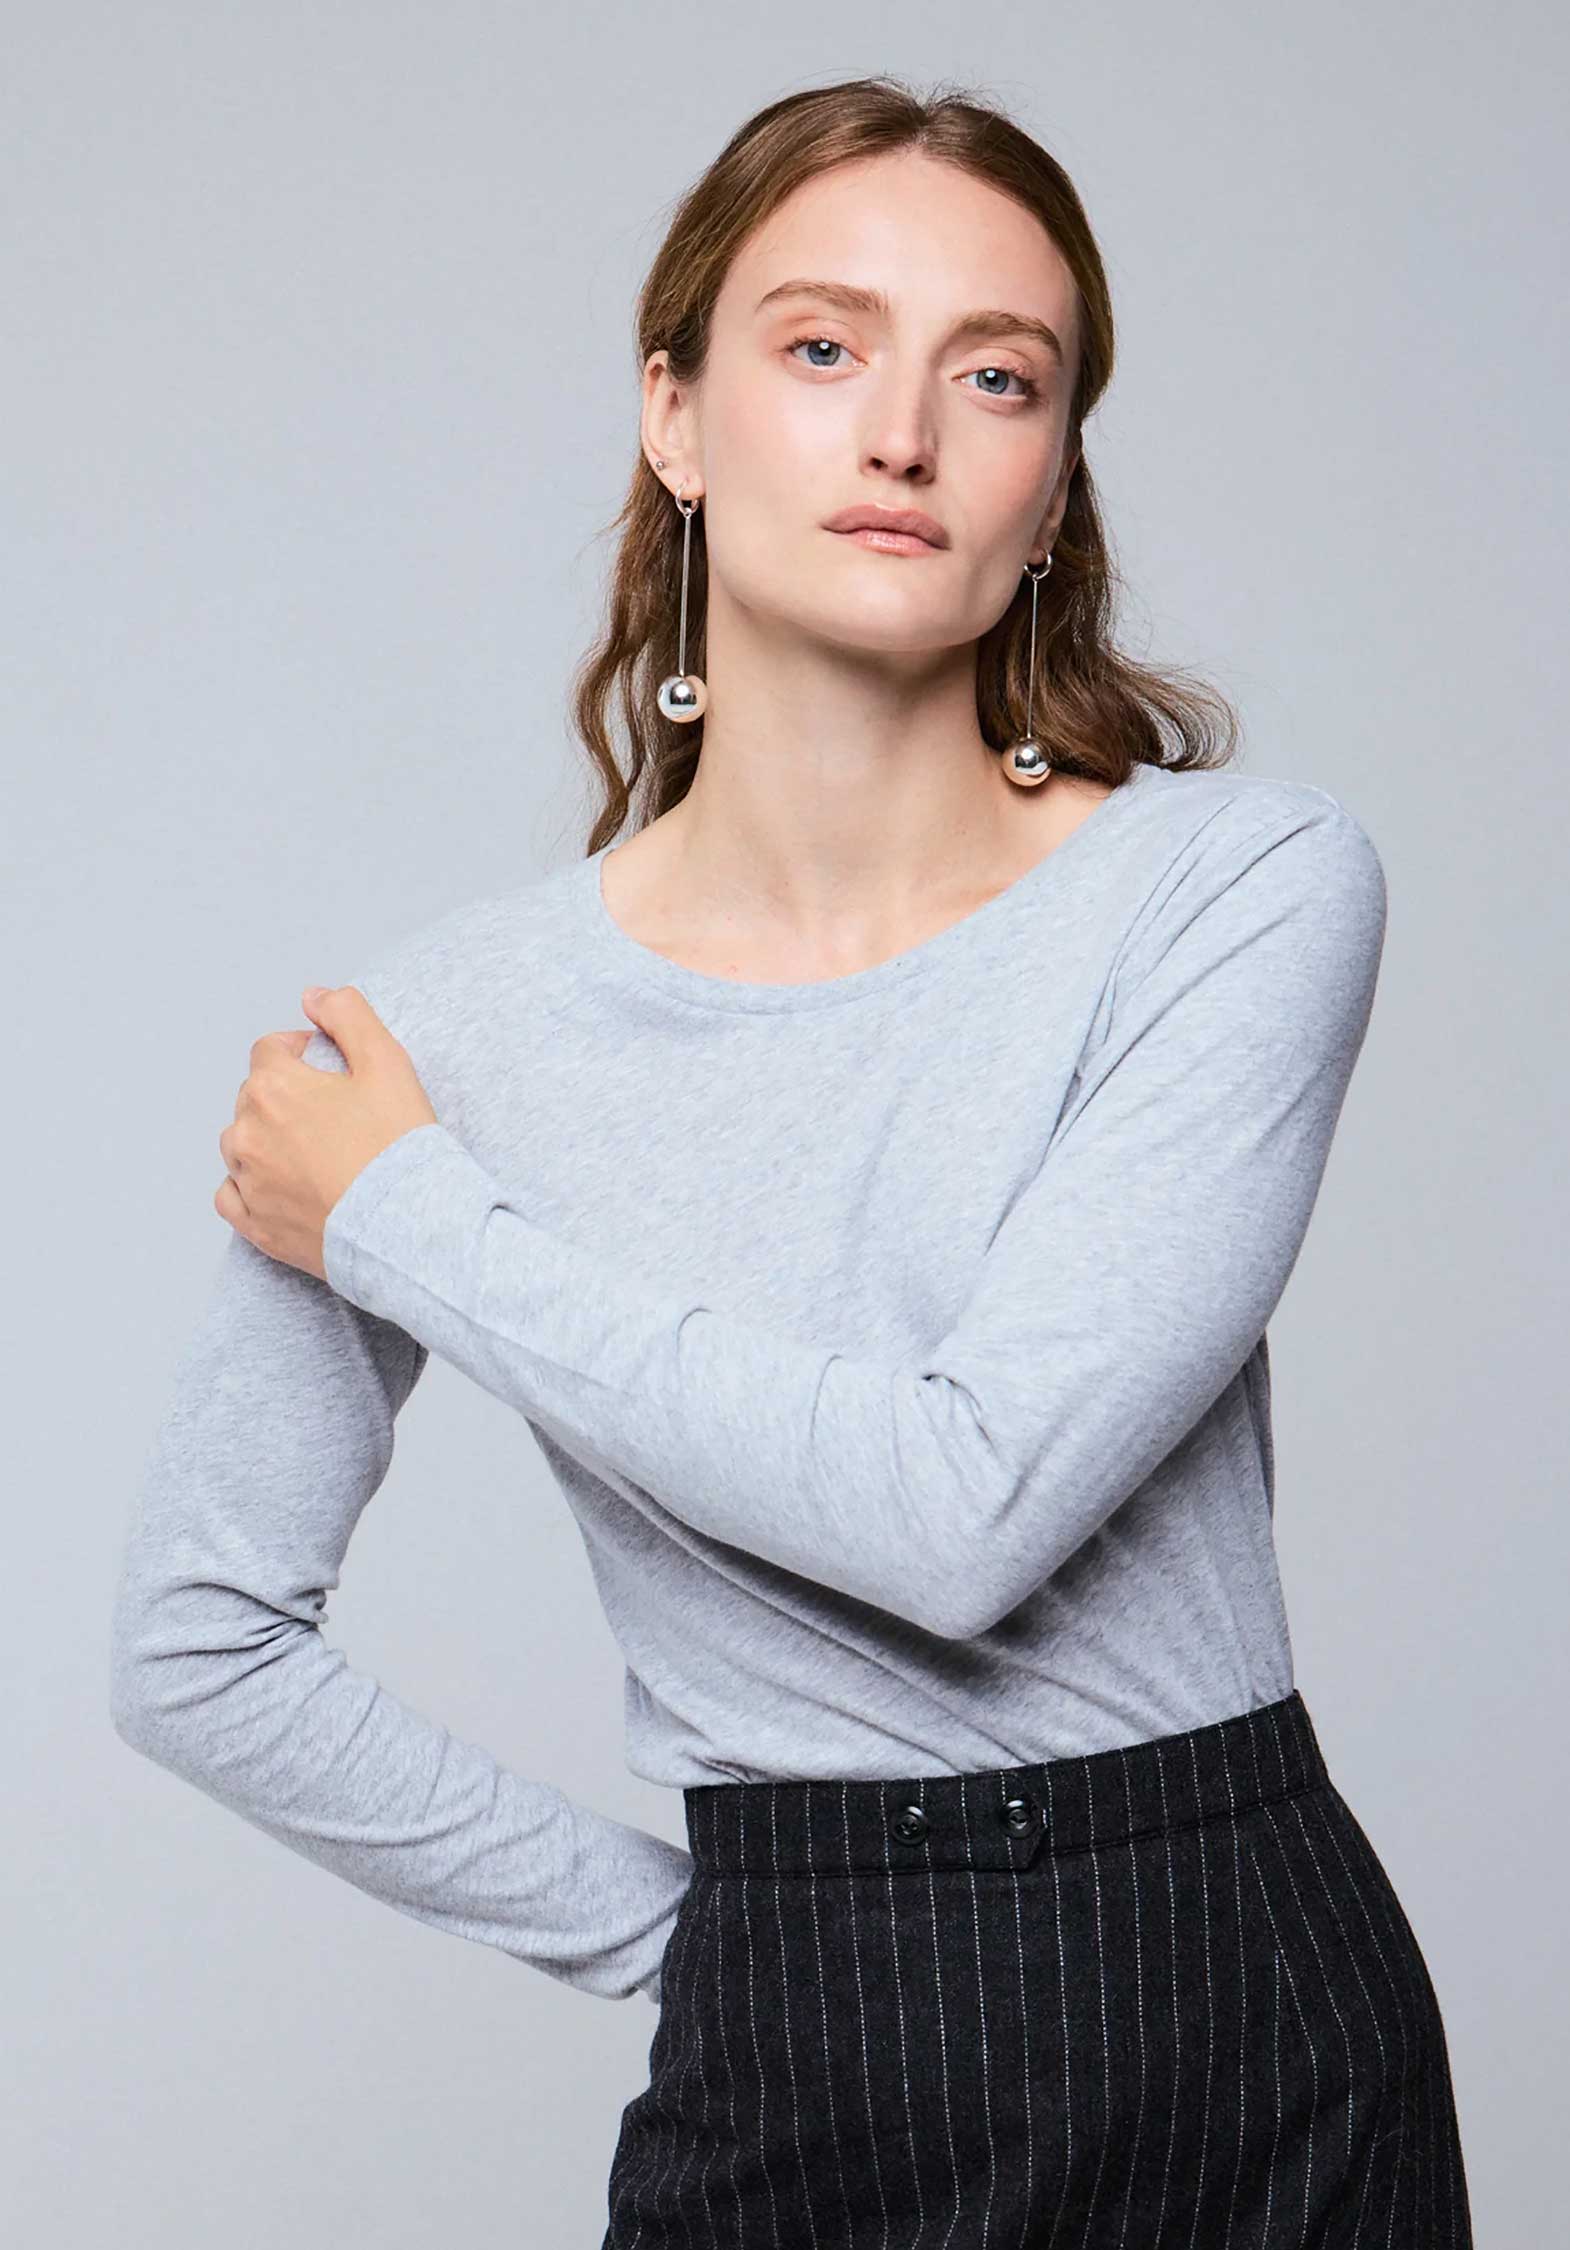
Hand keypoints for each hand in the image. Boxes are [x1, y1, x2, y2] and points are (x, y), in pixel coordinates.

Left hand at [215, 985, 437, 1280]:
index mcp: (273, 1087)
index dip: (302, 1052)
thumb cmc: (399, 1147)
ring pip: (239, 1145)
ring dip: (265, 1139)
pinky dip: (249, 1187)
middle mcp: (247, 1133)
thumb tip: (313, 996)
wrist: (408, 1227)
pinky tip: (282, 1186)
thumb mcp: (388, 1063)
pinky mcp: (255, 1226)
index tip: (331, 1070)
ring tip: (312, 1152)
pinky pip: (231, 1196)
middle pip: (253, 1097)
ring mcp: (248, 1182)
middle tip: (334, 1114)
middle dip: (285, 1097)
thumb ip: (348, 1016)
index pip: (270, 1050)